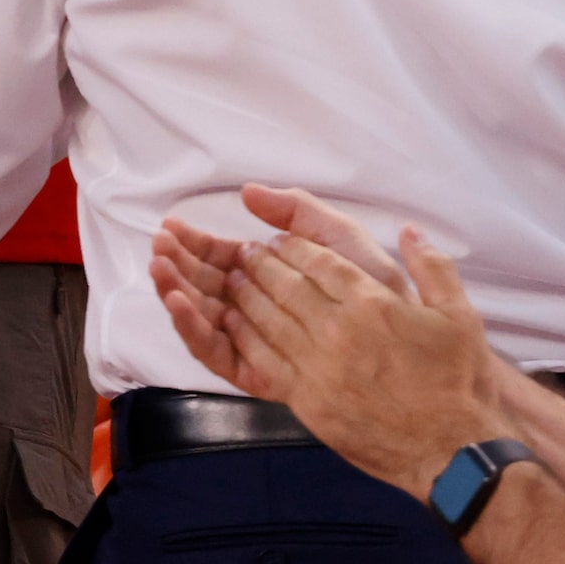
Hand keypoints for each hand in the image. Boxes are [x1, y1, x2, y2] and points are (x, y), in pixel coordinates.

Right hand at [153, 182, 411, 388]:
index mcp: (275, 277)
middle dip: (179, 264)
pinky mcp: (256, 372)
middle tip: (159, 245)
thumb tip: (248, 191)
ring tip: (161, 267)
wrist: (405, 336)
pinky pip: (216, 353)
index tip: (172, 226)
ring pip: (203, 317)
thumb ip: (297, 211)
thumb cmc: (378, 285)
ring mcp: (255, 343)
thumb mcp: (339, 236)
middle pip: (207, 286)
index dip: (197, 242)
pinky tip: (181, 303)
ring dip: (177, 291)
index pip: (224, 258)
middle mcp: (260, 310)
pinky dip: (193, 328)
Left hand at [223, 228, 503, 498]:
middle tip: (246, 252)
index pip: (322, 263)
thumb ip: (433, 266)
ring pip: (270, 322)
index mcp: (373, 304)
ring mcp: (318, 370)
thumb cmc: (457, 379)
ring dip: (247, 297)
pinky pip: (265, 364)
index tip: (279, 238)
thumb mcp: (460, 313)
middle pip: (287, 288)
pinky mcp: (307, 403)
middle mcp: (339, 332)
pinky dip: (245, 341)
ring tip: (234, 280)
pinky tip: (235, 327)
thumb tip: (409, 231)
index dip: (295, 247)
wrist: (448, 446)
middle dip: (263, 265)